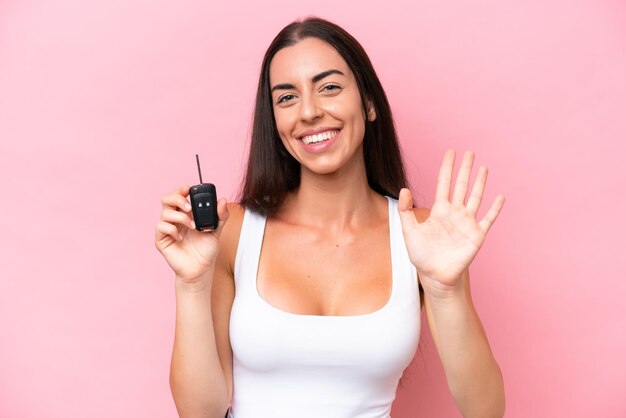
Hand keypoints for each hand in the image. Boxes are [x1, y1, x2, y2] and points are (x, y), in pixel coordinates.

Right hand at [155, 185, 229, 283]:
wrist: (201, 269)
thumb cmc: (206, 250)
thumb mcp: (217, 230)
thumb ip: (221, 216)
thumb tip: (224, 200)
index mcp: (185, 214)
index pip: (178, 196)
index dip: (180, 190)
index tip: (188, 188)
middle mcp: (175, 219)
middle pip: (167, 199)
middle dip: (177, 198)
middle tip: (189, 207)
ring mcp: (167, 229)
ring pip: (165, 213)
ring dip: (180, 217)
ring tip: (192, 226)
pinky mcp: (162, 240)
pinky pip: (161, 227)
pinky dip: (172, 229)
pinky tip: (181, 237)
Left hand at [398, 150, 504, 296]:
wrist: (434, 275)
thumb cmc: (421, 255)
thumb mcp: (409, 231)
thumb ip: (405, 211)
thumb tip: (404, 189)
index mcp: (439, 210)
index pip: (444, 183)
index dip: (447, 167)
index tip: (450, 152)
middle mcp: (454, 213)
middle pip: (461, 185)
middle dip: (465, 169)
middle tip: (469, 152)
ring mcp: (467, 223)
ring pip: (475, 197)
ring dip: (480, 183)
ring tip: (484, 167)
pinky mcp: (477, 235)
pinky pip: (488, 219)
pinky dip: (495, 208)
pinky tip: (501, 196)